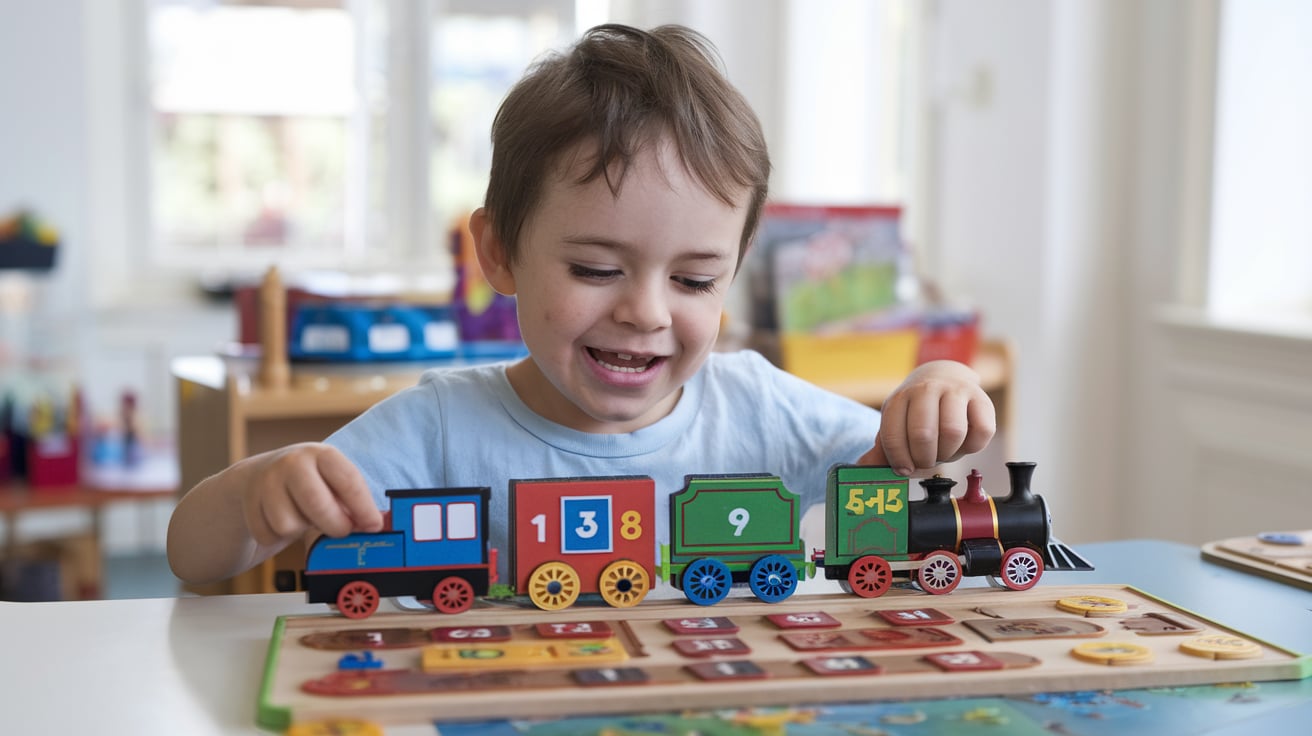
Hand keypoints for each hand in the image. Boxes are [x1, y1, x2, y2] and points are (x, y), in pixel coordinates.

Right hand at [238, 443, 383, 546]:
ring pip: (289, 525)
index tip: (374, 526)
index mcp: (321, 454)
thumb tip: (373, 525)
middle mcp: (292, 463)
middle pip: (317, 504)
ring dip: (300, 530)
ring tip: (303, 517)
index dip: (364, 508)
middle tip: (341, 530)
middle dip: (334, 525)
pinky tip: (281, 521)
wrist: (256, 477)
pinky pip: (268, 535)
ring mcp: (266, 482)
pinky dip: (277, 536)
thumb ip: (350, 500)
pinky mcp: (248, 503)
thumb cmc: (308, 483)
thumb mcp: (330, 480)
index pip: (348, 481)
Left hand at [858, 360, 995, 474]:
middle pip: (923, 435)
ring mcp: (956, 391)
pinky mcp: (982, 399)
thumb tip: (863, 469)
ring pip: (953, 432)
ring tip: (943, 450)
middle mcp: (927, 389)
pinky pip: (982, 432)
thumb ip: (882, 451)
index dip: (898, 460)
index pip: (893, 436)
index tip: (904, 468)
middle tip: (925, 460)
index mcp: (900, 398)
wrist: (945, 377)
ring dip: (948, 453)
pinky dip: (972, 447)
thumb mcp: (896, 425)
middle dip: (924, 459)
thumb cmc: (918, 412)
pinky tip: (963, 443)